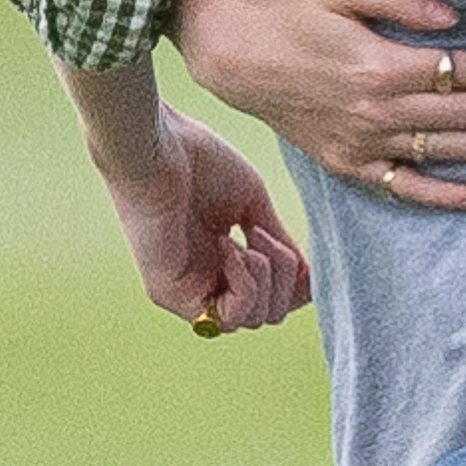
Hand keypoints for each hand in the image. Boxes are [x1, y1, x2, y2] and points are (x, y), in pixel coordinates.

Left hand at [97, 101, 310, 335]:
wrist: (157, 144)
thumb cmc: (200, 160)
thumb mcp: (253, 207)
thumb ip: (278, 246)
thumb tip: (308, 277)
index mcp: (220, 258)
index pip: (269, 299)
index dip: (295, 286)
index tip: (301, 255)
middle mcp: (203, 278)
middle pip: (267, 315)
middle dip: (284, 279)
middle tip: (263, 235)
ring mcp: (185, 289)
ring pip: (250, 321)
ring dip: (266, 279)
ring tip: (250, 237)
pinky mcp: (168, 294)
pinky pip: (226, 318)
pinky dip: (243, 285)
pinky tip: (228, 245)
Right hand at [173, 0, 465, 212]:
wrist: (233, 55)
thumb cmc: (291, 12)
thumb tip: (455, 19)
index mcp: (383, 65)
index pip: (465, 71)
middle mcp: (379, 111)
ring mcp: (365, 144)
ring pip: (446, 151)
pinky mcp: (350, 165)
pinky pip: (404, 188)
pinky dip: (442, 197)